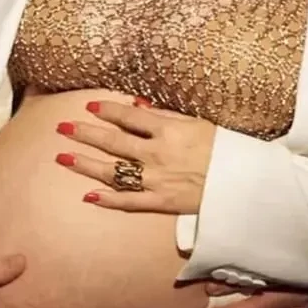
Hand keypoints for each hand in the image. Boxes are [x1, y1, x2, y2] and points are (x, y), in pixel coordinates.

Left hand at [54, 97, 214, 214]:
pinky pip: (129, 201)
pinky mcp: (161, 202)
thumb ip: (166, 115)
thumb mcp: (198, 124)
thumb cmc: (226, 149)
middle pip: (113, 142)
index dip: (107, 110)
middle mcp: (156, 154)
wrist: (245, 185)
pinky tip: (88, 195)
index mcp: (167, 131)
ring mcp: (156, 180)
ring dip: (86, 164)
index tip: (89, 106)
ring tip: (63, 158)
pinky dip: (108, 200)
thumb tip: (137, 105)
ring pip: (113, 172)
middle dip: (85, 134)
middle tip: (62, 128)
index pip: (128, 116)